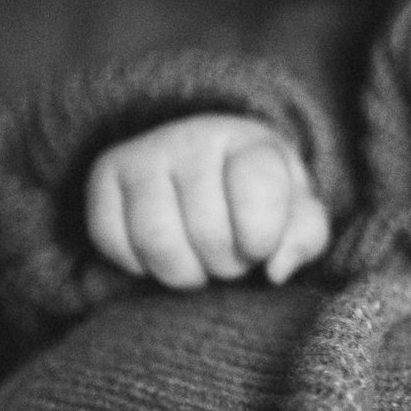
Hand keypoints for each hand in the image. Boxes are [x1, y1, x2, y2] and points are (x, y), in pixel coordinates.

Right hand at [86, 114, 328, 287]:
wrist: (208, 164)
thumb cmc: (259, 197)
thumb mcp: (295, 211)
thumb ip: (305, 236)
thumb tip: (277, 270)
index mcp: (250, 142)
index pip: (257, 194)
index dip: (262, 238)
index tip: (261, 246)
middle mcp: (194, 137)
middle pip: (208, 231)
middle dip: (226, 265)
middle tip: (230, 256)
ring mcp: (145, 153)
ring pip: (156, 240)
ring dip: (183, 273)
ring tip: (199, 263)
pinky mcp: (105, 173)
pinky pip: (110, 239)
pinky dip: (137, 265)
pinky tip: (160, 253)